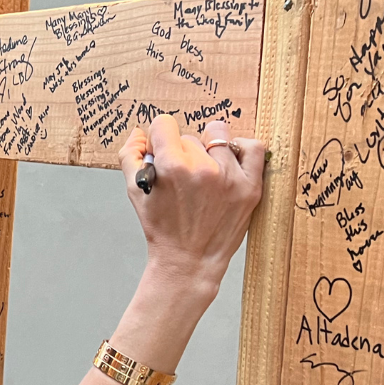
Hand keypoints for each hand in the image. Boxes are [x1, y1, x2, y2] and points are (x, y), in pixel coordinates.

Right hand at [118, 116, 264, 288]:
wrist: (189, 260)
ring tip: (206, 169)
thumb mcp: (135, 192)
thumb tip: (138, 132)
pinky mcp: (249, 186)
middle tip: (183, 176)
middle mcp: (201, 168)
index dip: (159, 138)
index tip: (162, 152)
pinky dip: (242, 149)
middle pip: (189, 136)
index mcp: (171, 166)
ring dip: (210, 149)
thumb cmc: (162, 228)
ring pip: (217, 136)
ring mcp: (229, 176)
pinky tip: (231, 161)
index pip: (164, 124)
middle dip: (183, 152)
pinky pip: (253, 148)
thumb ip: (130, 155)